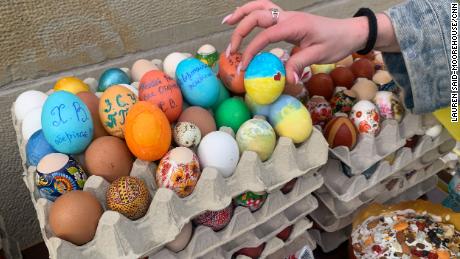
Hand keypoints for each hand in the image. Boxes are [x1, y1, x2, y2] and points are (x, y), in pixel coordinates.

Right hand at [222, 0, 397, 84]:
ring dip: (241, 13)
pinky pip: (265, 11)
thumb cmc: (336, 42)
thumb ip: (300, 64)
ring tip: (226, 22)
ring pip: (259, 7)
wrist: (349, 32)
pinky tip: (242, 17)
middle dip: (239, 32)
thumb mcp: (319, 55)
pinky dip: (251, 13)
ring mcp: (287, 16)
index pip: (264, 36)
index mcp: (293, 25)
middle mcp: (287, 17)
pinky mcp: (288, 20)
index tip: (244, 68)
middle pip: (256, 16)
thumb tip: (286, 80)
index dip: (251, 51)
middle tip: (231, 51)